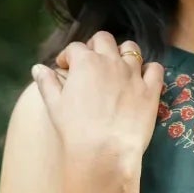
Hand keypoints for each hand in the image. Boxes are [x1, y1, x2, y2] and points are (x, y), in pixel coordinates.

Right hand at [31, 31, 164, 171]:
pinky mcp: (151, 90)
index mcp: (85, 62)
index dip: (68, 56)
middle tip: (92, 63)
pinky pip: (155, 69)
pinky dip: (149, 70)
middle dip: (95, 47)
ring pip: (131, 49)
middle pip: (104, 40)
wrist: (104, 153)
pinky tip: (142, 79)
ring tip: (118, 67)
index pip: (75, 48)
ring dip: (123, 53)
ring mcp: (133, 74)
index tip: (65, 67)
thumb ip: (47, 82)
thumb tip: (38, 68)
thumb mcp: (54, 105)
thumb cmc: (75, 130)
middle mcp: (110, 61)